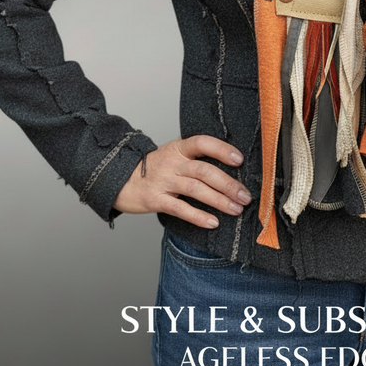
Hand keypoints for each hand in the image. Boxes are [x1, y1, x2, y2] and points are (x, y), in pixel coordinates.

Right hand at [113, 135, 251, 227]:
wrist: (119, 178)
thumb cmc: (154, 168)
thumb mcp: (173, 155)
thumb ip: (194, 158)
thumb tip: (229, 168)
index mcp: (179, 148)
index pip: (202, 143)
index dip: (222, 149)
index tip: (239, 159)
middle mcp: (172, 163)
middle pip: (204, 170)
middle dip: (228, 184)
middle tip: (245, 195)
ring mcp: (164, 181)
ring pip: (196, 189)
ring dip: (219, 200)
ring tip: (236, 209)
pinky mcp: (156, 200)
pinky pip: (180, 209)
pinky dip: (198, 216)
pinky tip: (213, 222)